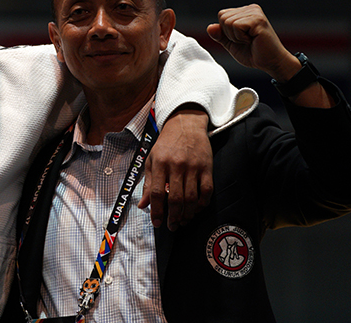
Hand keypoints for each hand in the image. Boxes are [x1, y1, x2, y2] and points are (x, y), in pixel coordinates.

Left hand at [138, 106, 212, 230]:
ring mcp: (193, 167)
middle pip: (176, 199)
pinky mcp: (207, 167)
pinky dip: (202, 204)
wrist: (185, 124)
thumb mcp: (152, 160)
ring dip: (188, 214)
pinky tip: (197, 209)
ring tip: (183, 221)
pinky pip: (207, 191)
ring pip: (192, 198)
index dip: (157, 211)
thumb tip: (142, 205)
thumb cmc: (166, 144)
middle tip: (172, 226)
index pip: (157, 193)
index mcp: (160, 163)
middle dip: (173, 217)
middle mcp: (177, 165)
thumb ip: (148, 183)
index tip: (157, 223)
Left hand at [205, 4, 299, 81]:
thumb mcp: (231, 44)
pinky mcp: (258, 20)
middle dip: (229, 34)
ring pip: (228, 22)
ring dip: (235, 37)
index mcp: (245, 12)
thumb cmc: (253, 53)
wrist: (270, 63)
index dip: (226, 31)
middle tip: (246, 41)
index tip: (240, 39)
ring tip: (250, 40)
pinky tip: (253, 39)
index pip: (222, 15)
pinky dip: (240, 37)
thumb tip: (209, 27)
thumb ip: (220, 35)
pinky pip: (236, 26)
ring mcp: (255, 12)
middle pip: (223, 17)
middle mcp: (251, 9)